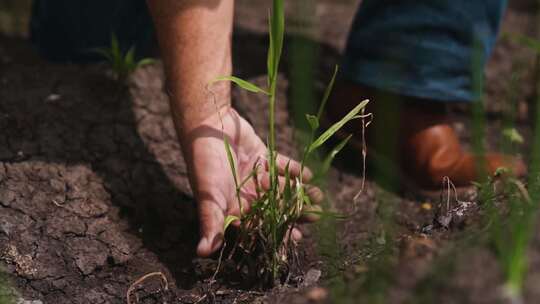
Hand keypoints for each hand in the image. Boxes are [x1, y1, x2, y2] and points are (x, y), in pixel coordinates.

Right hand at [180, 106, 316, 256]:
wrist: (207, 124)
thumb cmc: (204, 162)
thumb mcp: (209, 195)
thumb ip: (211, 222)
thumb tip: (202, 253)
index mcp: (233, 206)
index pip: (258, 224)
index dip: (276, 232)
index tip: (297, 238)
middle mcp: (245, 192)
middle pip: (274, 207)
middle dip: (294, 212)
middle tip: (315, 216)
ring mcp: (255, 174)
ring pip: (281, 187)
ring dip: (299, 192)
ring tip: (318, 196)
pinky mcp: (262, 156)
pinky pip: (281, 165)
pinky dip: (295, 170)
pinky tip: (309, 175)